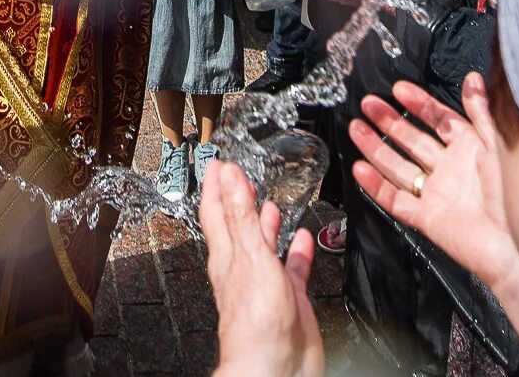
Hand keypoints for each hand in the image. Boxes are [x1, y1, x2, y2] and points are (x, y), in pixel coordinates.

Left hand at [199, 160, 322, 376]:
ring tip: (271, 203)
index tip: (215, 162)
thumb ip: (241, 215)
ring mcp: (266, 282)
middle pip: (238, 224)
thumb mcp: (249, 256)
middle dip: (238, 198)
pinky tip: (304, 240)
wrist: (275, 367)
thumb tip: (228, 176)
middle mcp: (244, 267)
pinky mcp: (288, 298)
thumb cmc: (255, 322)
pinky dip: (298, 251)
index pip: (215, 210)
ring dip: (267, 222)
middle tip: (239, 176)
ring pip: (265, 244)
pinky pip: (293, 268)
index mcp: (227, 254)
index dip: (214, 185)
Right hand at [350, 76, 518, 304]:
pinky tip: (360, 168)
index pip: (439, 119)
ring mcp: (437, 194)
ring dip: (376, 148)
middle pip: (412, 140)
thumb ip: (482, 112)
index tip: (398, 89)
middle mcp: (451, 169)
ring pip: (398, 167)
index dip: (419, 104)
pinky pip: (396, 200)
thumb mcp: (501, 143)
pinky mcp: (427, 219)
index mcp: (471, 149)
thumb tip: (473, 79)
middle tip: (368, 104)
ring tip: (356, 128)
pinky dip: (376, 186)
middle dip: (389, 121)